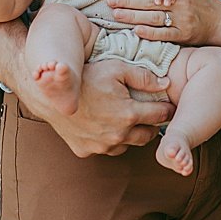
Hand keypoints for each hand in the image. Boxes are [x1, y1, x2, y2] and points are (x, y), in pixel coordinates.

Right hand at [15, 58, 173, 157]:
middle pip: (149, 135)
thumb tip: (167, 84)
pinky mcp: (86, 151)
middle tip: (150, 113)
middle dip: (152, 124)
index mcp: (129, 114)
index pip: (161, 116)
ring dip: (132, 134)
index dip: (168, 109)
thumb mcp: (117, 68)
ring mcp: (101, 146)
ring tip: (128, 119)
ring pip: (129, 145)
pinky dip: (112, 141)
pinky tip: (108, 126)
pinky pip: (107, 149)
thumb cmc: (86, 78)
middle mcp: (117, 135)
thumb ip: (145, 77)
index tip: (169, 105)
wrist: (51, 93)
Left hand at [110, 0, 220, 45]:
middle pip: (148, 1)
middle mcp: (180, 2)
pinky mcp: (184, 34)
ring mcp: (182, 19)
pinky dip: (150, 32)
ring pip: (153, 17)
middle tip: (110, 1)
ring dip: (133, 16)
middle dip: (127, 1)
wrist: (220, 20)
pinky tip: (136, 30)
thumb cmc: (200, 2)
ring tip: (116, 15)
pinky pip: (164, 34)